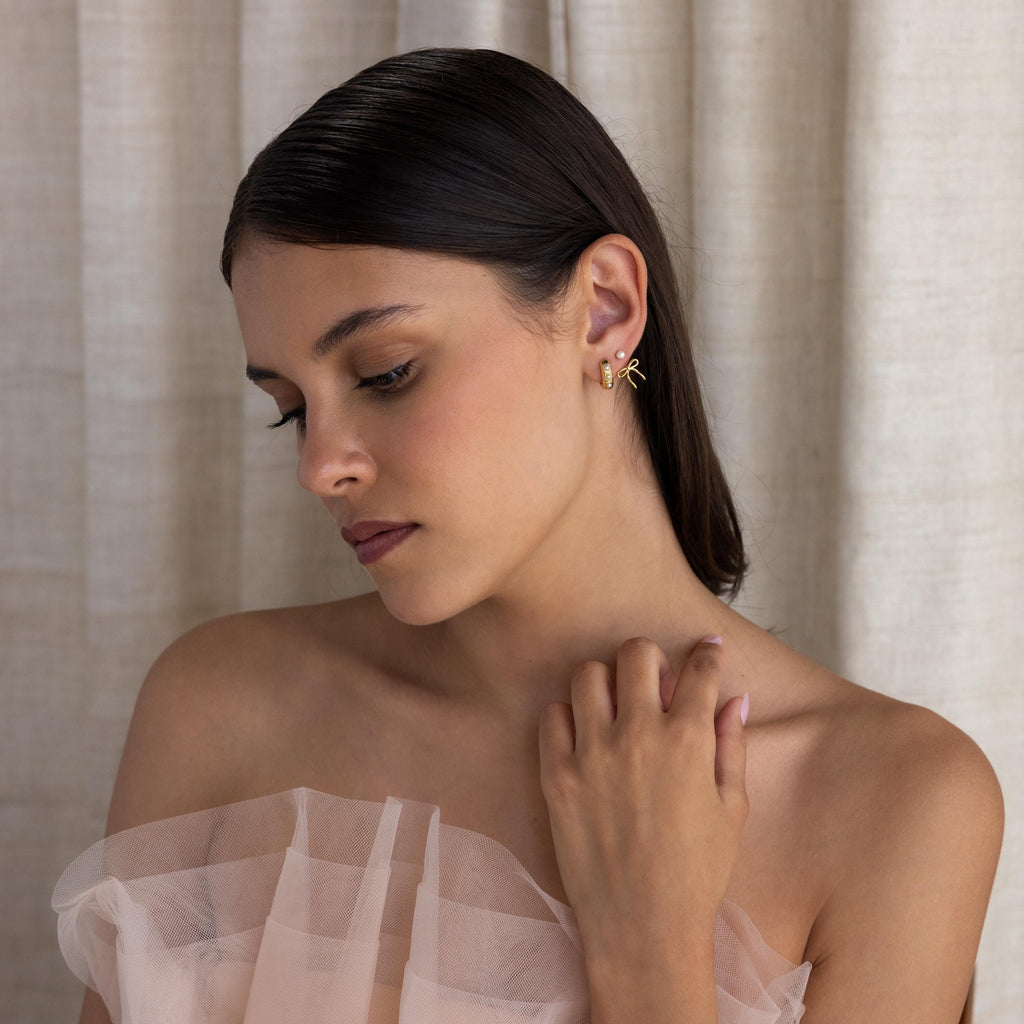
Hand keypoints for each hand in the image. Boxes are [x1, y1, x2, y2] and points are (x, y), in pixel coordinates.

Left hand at [538, 636, 747, 967]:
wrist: (643, 926)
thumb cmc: (696, 872)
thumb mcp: (731, 809)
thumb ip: (731, 746)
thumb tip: (735, 700)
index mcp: (688, 740)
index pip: (699, 670)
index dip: (707, 653)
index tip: (706, 649)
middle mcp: (638, 735)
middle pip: (635, 653)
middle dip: (649, 657)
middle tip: (652, 679)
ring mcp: (592, 753)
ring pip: (587, 674)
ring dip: (604, 681)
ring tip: (613, 705)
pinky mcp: (557, 775)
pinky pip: (552, 715)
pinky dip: (567, 716)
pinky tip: (582, 735)